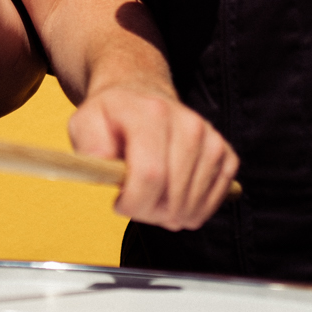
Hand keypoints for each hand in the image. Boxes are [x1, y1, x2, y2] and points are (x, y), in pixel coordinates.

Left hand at [68, 81, 238, 231]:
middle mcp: (188, 124)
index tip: (119, 202)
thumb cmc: (112, 118)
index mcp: (152, 114)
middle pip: (172, 197)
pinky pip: (214, 200)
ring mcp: (210, 139)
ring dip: (169, 214)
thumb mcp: (85, 123)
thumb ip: (88, 146)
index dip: (133, 203)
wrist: (142, 97)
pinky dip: (192, 210)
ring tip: (152, 198)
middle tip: (133, 202)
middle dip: (148, 213)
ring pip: (193, 204)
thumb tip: (104, 167)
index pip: (150, 176)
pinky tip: (174, 199)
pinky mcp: (226, 154)